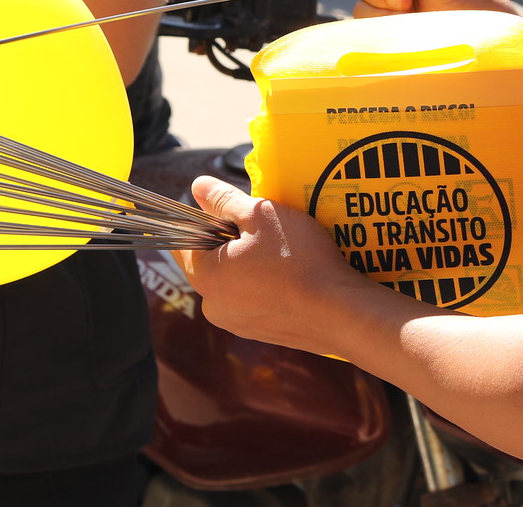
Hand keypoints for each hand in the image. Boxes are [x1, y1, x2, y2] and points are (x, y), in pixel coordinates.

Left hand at [176, 175, 377, 350]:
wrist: (338, 312)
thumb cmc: (295, 257)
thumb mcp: (260, 214)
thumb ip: (224, 200)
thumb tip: (198, 186)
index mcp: (205, 276)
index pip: (184, 242)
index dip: (202, 220)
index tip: (230, 211)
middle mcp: (213, 306)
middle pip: (209, 263)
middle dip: (228, 242)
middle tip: (262, 228)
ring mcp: (238, 324)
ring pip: (233, 283)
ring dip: (247, 265)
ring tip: (280, 250)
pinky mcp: (262, 334)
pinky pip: (254, 301)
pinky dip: (264, 286)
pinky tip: (290, 274)